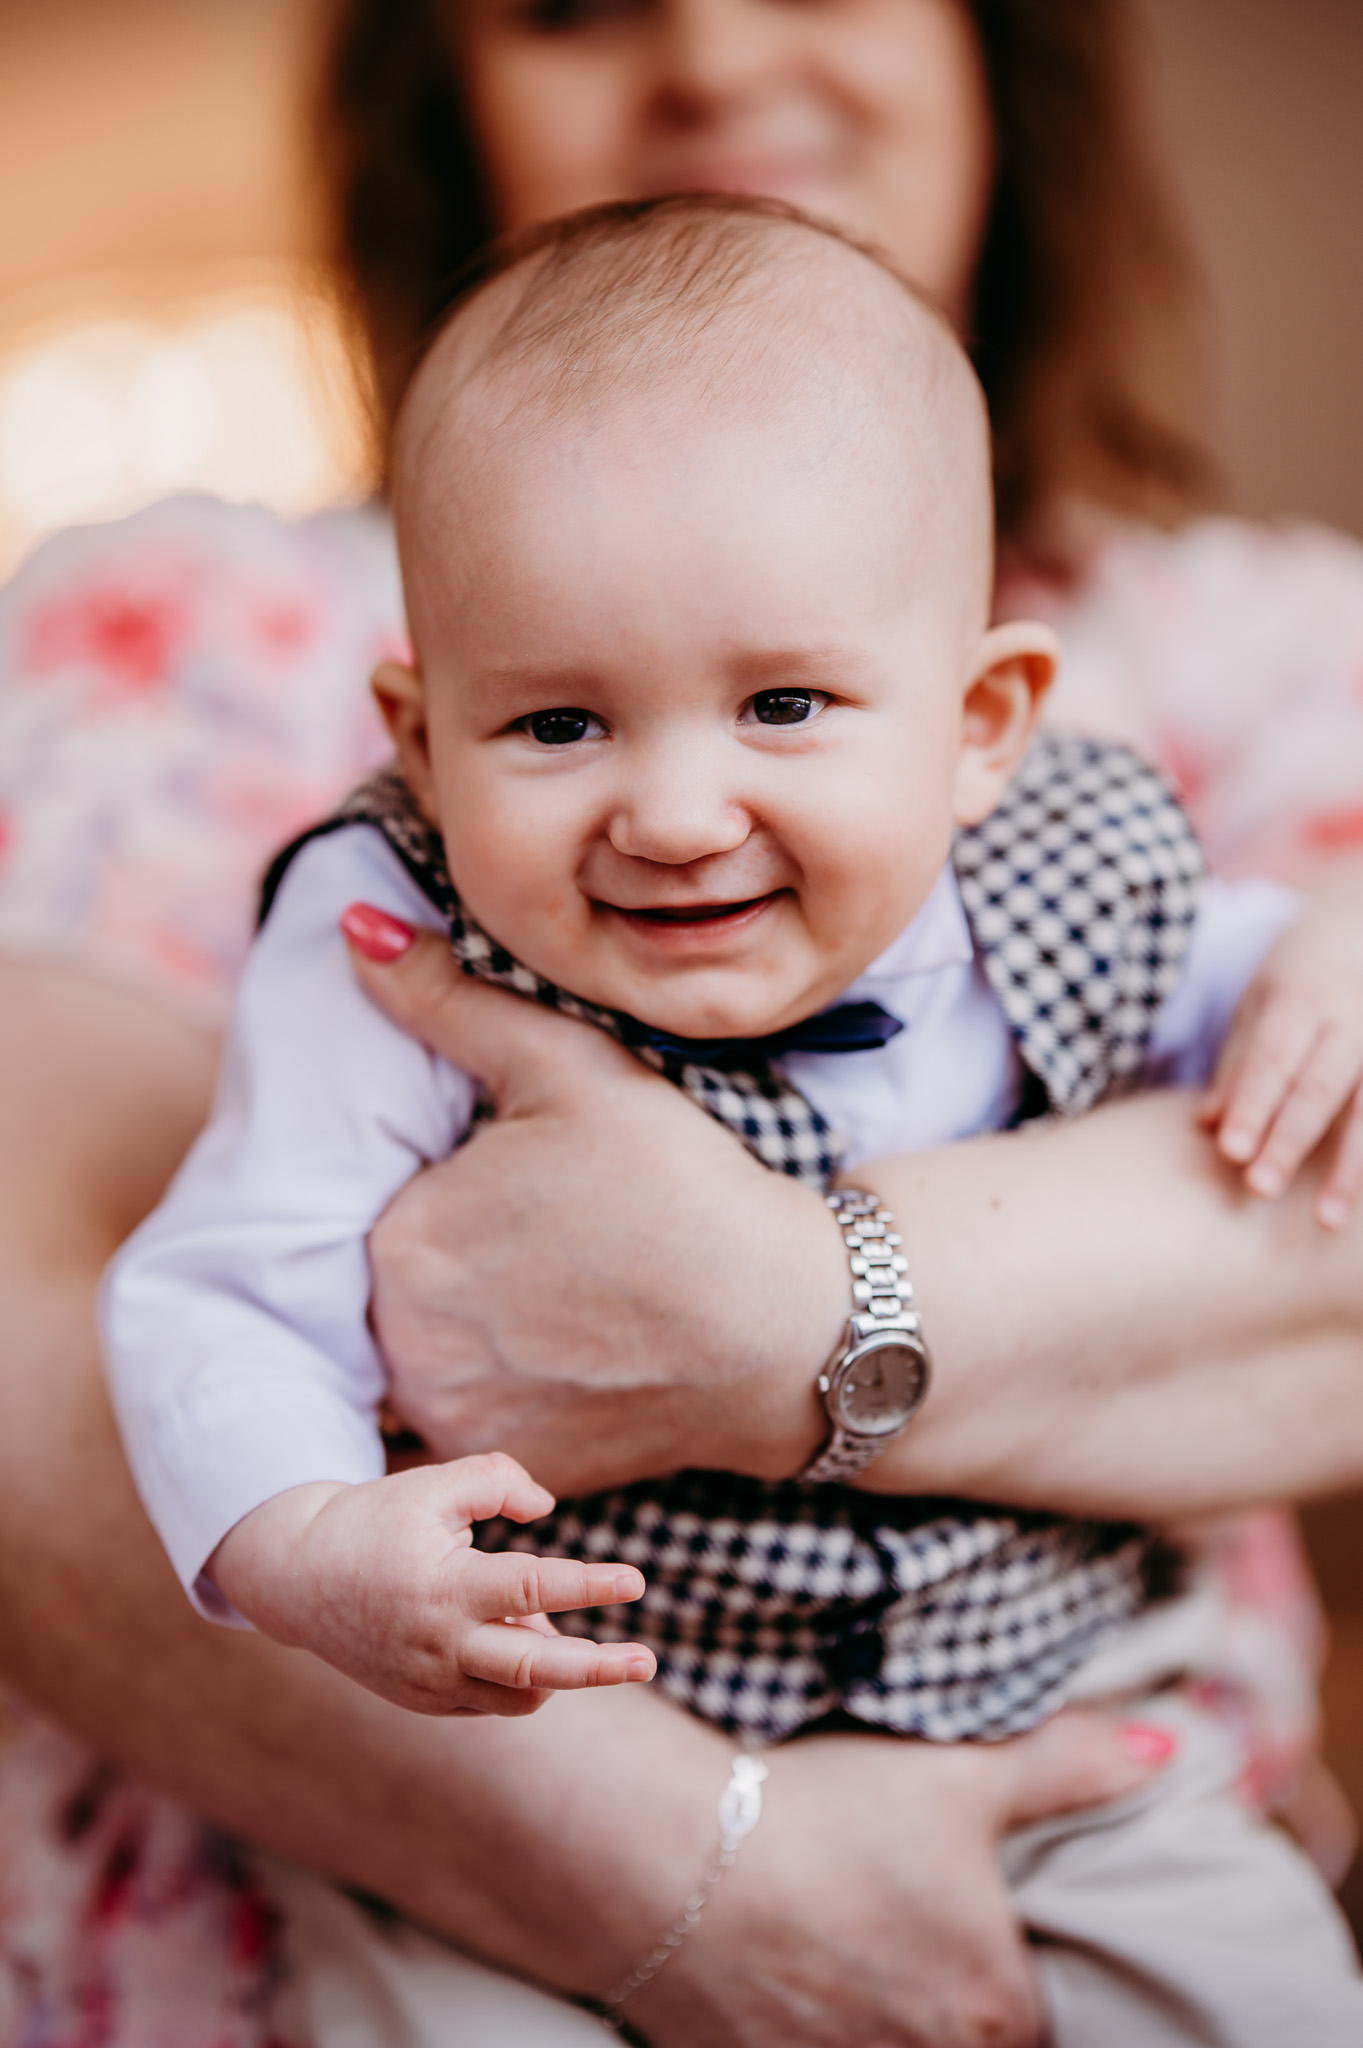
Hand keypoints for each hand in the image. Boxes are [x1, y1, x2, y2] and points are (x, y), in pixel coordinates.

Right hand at [209, 1452, 654, 1714]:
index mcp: (443, 1586)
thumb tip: (548, 1510)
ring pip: (519, 1694)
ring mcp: (431, 1682)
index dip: (589, 1584)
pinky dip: (518, 1675)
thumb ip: (497, 1480)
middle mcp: (440, 1644)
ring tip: (544, 1622)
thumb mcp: (433, 1485)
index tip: (636, 1580)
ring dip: (552, 1664)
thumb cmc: (375, 1520)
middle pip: (535, 1670)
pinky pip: (491, 1701)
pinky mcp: (424, 1701)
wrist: (298, 1578)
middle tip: (648, 1662)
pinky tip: (513, 1635)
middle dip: (598, 1668)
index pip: (533, 1586)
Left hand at [345, 909, 845, 1491]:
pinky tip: (555, 1357)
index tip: (501, 1188)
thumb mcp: (569, 1069)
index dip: (435, 1189)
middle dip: (440, 1257)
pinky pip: (458, 1426)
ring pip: (417, 1354)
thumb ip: (448, 1001)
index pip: (373, 1204)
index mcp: (400, 1242)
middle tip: (533, 1242)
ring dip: (456, 1328)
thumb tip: (353, 932)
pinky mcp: (502, 1470)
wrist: (789, 1330)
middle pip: (385, 1283)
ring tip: (548, 1299)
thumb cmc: (682, 1190)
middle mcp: (404, 1346)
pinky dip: (489, 1391)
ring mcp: (453, 1421)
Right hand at [631, 1709, 1176, 2047]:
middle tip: (898, 1934)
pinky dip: (807, 2026)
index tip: (969, 1929)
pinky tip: (783, 1978)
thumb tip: (1168, 1753)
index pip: (1034, 2020)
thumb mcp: (961, 1775)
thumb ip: (1071, 1767)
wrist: (670, 1858)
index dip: (1009, 1976)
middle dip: (940, 1999)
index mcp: (997, 2009)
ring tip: (842, 1954)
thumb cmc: (827, 1812)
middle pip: (965, 2041)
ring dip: (875, 2015)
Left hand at [1200, 898, 1362, 1228]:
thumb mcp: (1258, 1003)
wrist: (1361, 930)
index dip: (1252, 1106)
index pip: (1273, 1060)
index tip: (1229, 1152)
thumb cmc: (1297, 978)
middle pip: (1320, 1089)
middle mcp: (1353, 1018)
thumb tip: (1206, 1127)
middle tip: (1260, 1190)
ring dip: (1349, 1170)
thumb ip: (1236, 1065)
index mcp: (1302, 998)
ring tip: (1326, 1221)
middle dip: (1290, 1142)